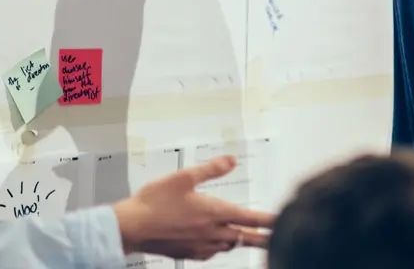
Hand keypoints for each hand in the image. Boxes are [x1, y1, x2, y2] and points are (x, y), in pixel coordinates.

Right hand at [112, 156, 272, 260]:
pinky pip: (212, 253)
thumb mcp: (183, 177)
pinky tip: (217, 243)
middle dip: (262, 238)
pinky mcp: (188, 254)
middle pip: (245, 238)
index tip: (283, 222)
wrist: (129, 227)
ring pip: (229, 246)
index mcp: (214, 213)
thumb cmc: (153, 203)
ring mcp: (200, 246)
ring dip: (240, 240)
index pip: (250, 218)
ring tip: (248, 236)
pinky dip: (220, 247)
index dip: (269, 221)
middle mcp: (211, 233)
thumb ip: (211, 169)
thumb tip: (232, 160)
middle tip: (276, 238)